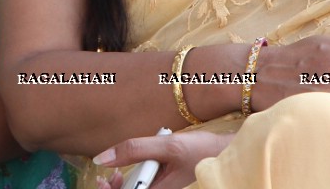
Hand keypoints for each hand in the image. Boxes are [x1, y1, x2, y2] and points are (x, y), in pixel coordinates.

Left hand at [93, 130, 233, 188]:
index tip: (104, 178)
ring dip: (123, 185)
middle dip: (115, 188)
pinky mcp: (166, 185)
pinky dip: (134, 181)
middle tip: (108, 176)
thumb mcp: (167, 145)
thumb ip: (134, 149)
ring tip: (117, 172)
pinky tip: (130, 170)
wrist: (228, 154)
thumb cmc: (202, 151)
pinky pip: (144, 187)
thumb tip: (101, 158)